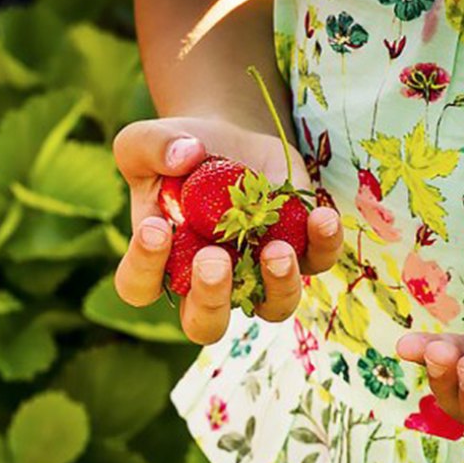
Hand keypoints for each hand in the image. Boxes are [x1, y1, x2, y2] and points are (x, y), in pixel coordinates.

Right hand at [112, 117, 342, 344]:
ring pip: (272, 308)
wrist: (226, 139)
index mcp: (160, 262)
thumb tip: (186, 157)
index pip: (140, 286)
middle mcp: (208, 282)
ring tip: (276, 251)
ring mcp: (256, 271)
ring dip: (277, 287)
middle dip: (211, 299)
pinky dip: (323, 245)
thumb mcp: (146, 141)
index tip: (156, 228)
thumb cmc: (177, 152)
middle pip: (205, 323)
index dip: (145, 267)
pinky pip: (316, 261)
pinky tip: (320, 216)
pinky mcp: (298, 247)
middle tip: (214, 259)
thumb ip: (153, 147)